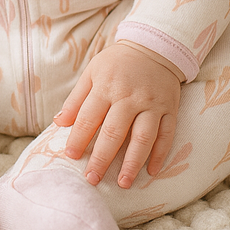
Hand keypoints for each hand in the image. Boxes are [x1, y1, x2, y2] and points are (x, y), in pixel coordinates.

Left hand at [54, 42, 180, 188]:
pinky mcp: (170, 108)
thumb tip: (59, 123)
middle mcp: (129, 97)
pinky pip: (167, 135)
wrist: (153, 46)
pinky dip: (160, 154)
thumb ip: (76, 98)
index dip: (79, 138)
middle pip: (114, 133)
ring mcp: (152, 104)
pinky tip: (152, 172)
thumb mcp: (92, 72)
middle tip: (92, 179)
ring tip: (123, 183)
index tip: (71, 156)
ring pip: (142, 138)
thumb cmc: (117, 63)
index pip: (89, 118)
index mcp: (106, 87)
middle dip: (102, 159)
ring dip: (132, 163)